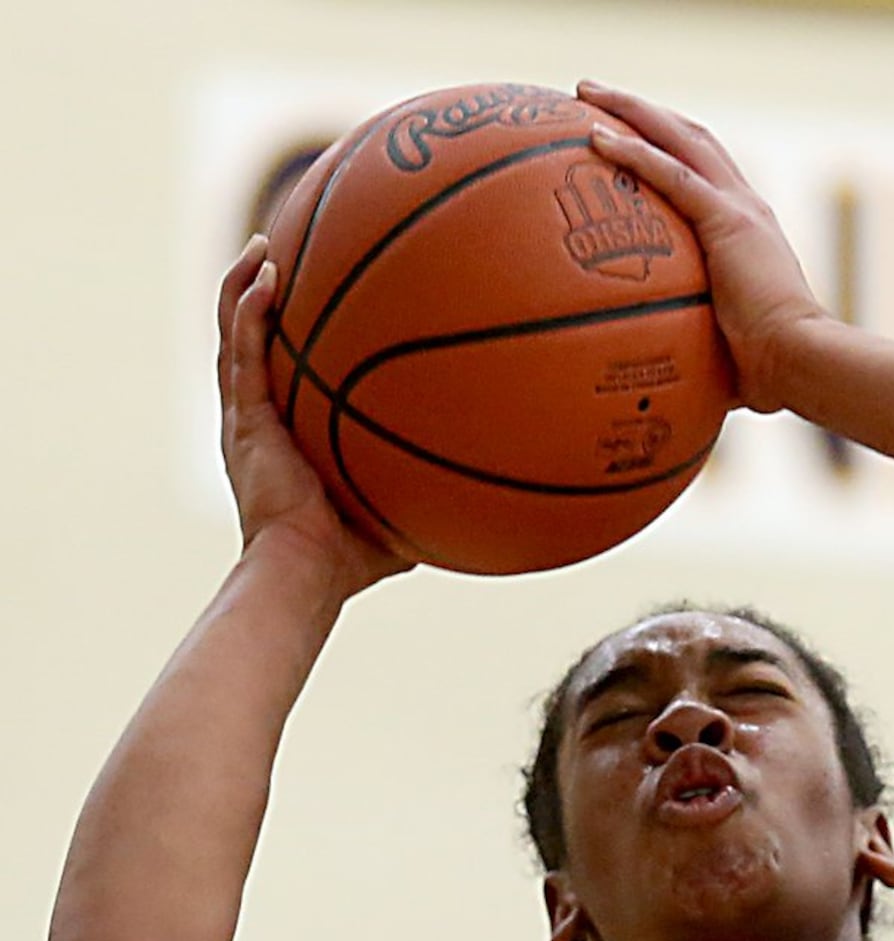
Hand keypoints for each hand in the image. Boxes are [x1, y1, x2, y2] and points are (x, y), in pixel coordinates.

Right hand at [217, 239, 413, 595]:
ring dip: (244, 284)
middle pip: (251, 338)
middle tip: (284, 248)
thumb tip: (487, 486)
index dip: (288, 331)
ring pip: (234, 332)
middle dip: (261, 291)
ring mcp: (245, 415)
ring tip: (265, 244)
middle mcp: (259, 417)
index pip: (281, 368)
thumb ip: (429, 487)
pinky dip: (249, 310)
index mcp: (285, 432)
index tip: (312, 291)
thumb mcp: (400, 509)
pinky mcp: (243, 420)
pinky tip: (268, 274)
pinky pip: (241, 351)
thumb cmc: (351, 557)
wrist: (307, 572)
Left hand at [577, 83, 831, 413]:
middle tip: (593, 95)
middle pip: (689, 136)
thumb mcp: (726, 350)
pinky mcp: (727, 221)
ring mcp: (738, 209)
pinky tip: (595, 138)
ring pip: (678, 137)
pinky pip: (670, 172)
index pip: (705, 171)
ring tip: (584, 92)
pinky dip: (633, 152)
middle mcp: (746, 206)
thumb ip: (696, 348)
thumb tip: (662, 383)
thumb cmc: (770, 373)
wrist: (801, 362)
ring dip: (630, 109)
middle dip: (642, 110)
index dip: (668, 146)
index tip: (629, 134)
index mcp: (748, 230)